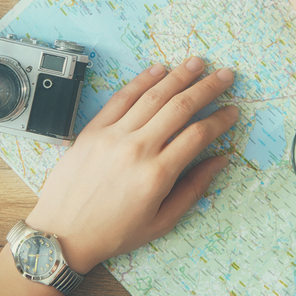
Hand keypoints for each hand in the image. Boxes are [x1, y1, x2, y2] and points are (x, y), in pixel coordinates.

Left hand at [25, 58, 237, 272]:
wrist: (63, 233)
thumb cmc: (113, 232)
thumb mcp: (161, 222)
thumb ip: (193, 189)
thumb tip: (220, 161)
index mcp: (157, 175)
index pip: (198, 135)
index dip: (220, 120)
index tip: (233, 111)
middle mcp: (137, 149)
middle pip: (180, 107)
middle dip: (207, 88)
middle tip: (225, 75)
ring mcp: (113, 136)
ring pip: (153, 96)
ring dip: (178, 76)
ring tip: (197, 63)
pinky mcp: (93, 129)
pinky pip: (121, 98)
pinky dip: (142, 80)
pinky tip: (158, 70)